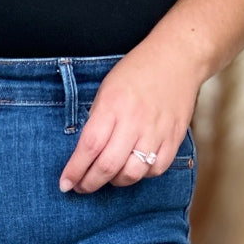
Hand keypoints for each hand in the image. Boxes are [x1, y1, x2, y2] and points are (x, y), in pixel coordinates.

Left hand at [58, 39, 200, 193]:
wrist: (177, 57)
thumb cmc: (137, 72)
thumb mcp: (107, 89)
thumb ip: (97, 121)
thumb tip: (85, 154)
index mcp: (113, 105)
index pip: (89, 147)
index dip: (75, 170)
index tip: (66, 184)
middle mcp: (134, 120)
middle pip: (108, 166)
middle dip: (90, 183)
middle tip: (82, 187)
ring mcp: (156, 130)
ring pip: (132, 173)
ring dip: (116, 181)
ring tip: (109, 177)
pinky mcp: (174, 137)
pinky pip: (156, 169)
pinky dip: (142, 174)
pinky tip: (135, 167)